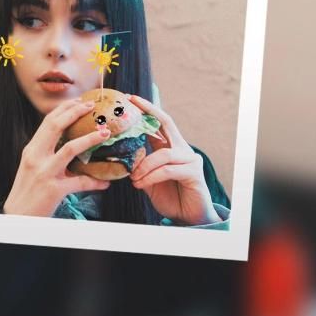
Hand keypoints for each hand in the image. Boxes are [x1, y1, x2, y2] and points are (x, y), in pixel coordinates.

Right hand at [2, 98, 110, 216]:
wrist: (17, 217)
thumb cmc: (27, 191)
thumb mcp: (32, 167)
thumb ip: (47, 154)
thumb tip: (70, 144)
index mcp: (32, 150)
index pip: (47, 122)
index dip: (64, 109)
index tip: (79, 101)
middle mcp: (36, 157)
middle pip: (56, 126)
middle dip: (75, 112)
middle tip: (92, 106)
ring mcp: (45, 172)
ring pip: (69, 148)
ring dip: (90, 138)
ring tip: (105, 132)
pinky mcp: (54, 189)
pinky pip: (80, 182)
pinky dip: (95, 182)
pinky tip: (105, 182)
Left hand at [129, 95, 219, 225]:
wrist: (187, 217)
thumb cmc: (169, 196)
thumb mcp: (148, 179)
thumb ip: (139, 164)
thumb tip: (122, 153)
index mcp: (170, 147)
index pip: (159, 123)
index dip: (146, 109)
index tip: (130, 98)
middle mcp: (182, 148)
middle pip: (167, 122)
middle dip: (149, 111)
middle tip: (132, 103)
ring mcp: (190, 159)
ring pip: (163, 154)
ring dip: (144, 165)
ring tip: (133, 178)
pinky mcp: (194, 173)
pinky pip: (167, 170)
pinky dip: (151, 176)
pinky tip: (139, 184)